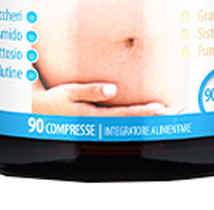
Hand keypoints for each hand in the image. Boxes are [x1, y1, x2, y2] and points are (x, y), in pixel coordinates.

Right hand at [32, 79, 174, 115]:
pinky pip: (120, 121)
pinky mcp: (97, 122)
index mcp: (94, 116)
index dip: (145, 112)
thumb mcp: (68, 93)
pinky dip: (135, 119)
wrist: (37, 113)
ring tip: (169, 113)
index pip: (125, 114)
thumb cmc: (53, 101)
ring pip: (128, 124)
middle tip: (175, 111)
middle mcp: (100, 123)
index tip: (162, 108)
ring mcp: (99, 124)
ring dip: (148, 120)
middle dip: (153, 117)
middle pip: (132, 121)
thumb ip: (90, 90)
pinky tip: (148, 116)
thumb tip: (112, 89)